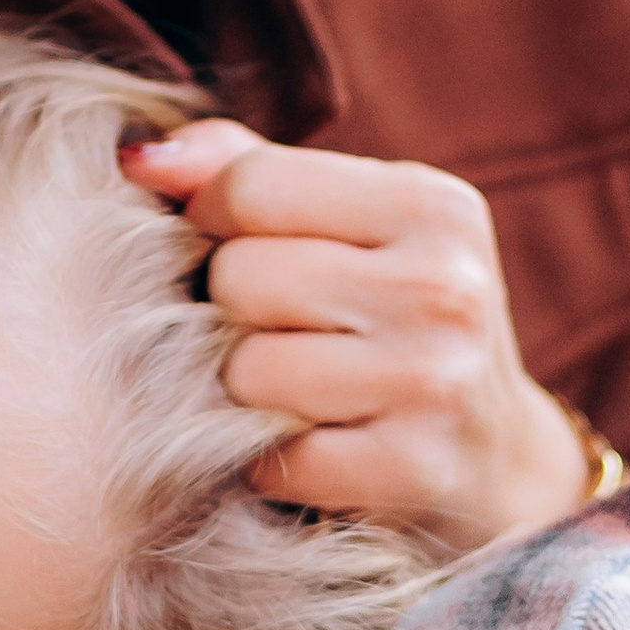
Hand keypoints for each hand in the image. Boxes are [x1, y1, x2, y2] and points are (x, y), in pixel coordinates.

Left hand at [124, 122, 590, 551]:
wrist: (490, 460)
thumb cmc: (384, 319)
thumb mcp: (343, 223)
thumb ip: (239, 169)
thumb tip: (139, 158)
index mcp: (432, 204)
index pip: (252, 184)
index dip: (211, 220)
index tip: (233, 249)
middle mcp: (445, 286)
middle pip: (241, 278)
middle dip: (232, 311)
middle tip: (280, 333)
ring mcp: (436, 382)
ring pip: (249, 370)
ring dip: (248, 391)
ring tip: (297, 392)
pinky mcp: (413, 471)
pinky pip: (274, 458)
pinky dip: (271, 463)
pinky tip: (315, 449)